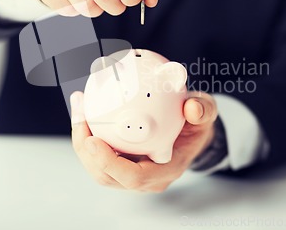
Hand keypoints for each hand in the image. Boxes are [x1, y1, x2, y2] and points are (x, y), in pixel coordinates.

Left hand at [70, 91, 217, 192]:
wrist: (191, 132)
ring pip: (97, 167)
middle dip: (85, 148)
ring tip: (78, 109)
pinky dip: (87, 136)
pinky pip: (98, 155)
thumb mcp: (206, 113)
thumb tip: (192, 108)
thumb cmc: (196, 125)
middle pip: (106, 174)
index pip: (132, 176)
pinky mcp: (122, 163)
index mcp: (165, 170)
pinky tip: (84, 111)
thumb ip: (203, 110)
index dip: (109, 163)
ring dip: (82, 140)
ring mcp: (132, 172)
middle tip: (80, 115)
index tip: (93, 140)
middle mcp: (146, 178)